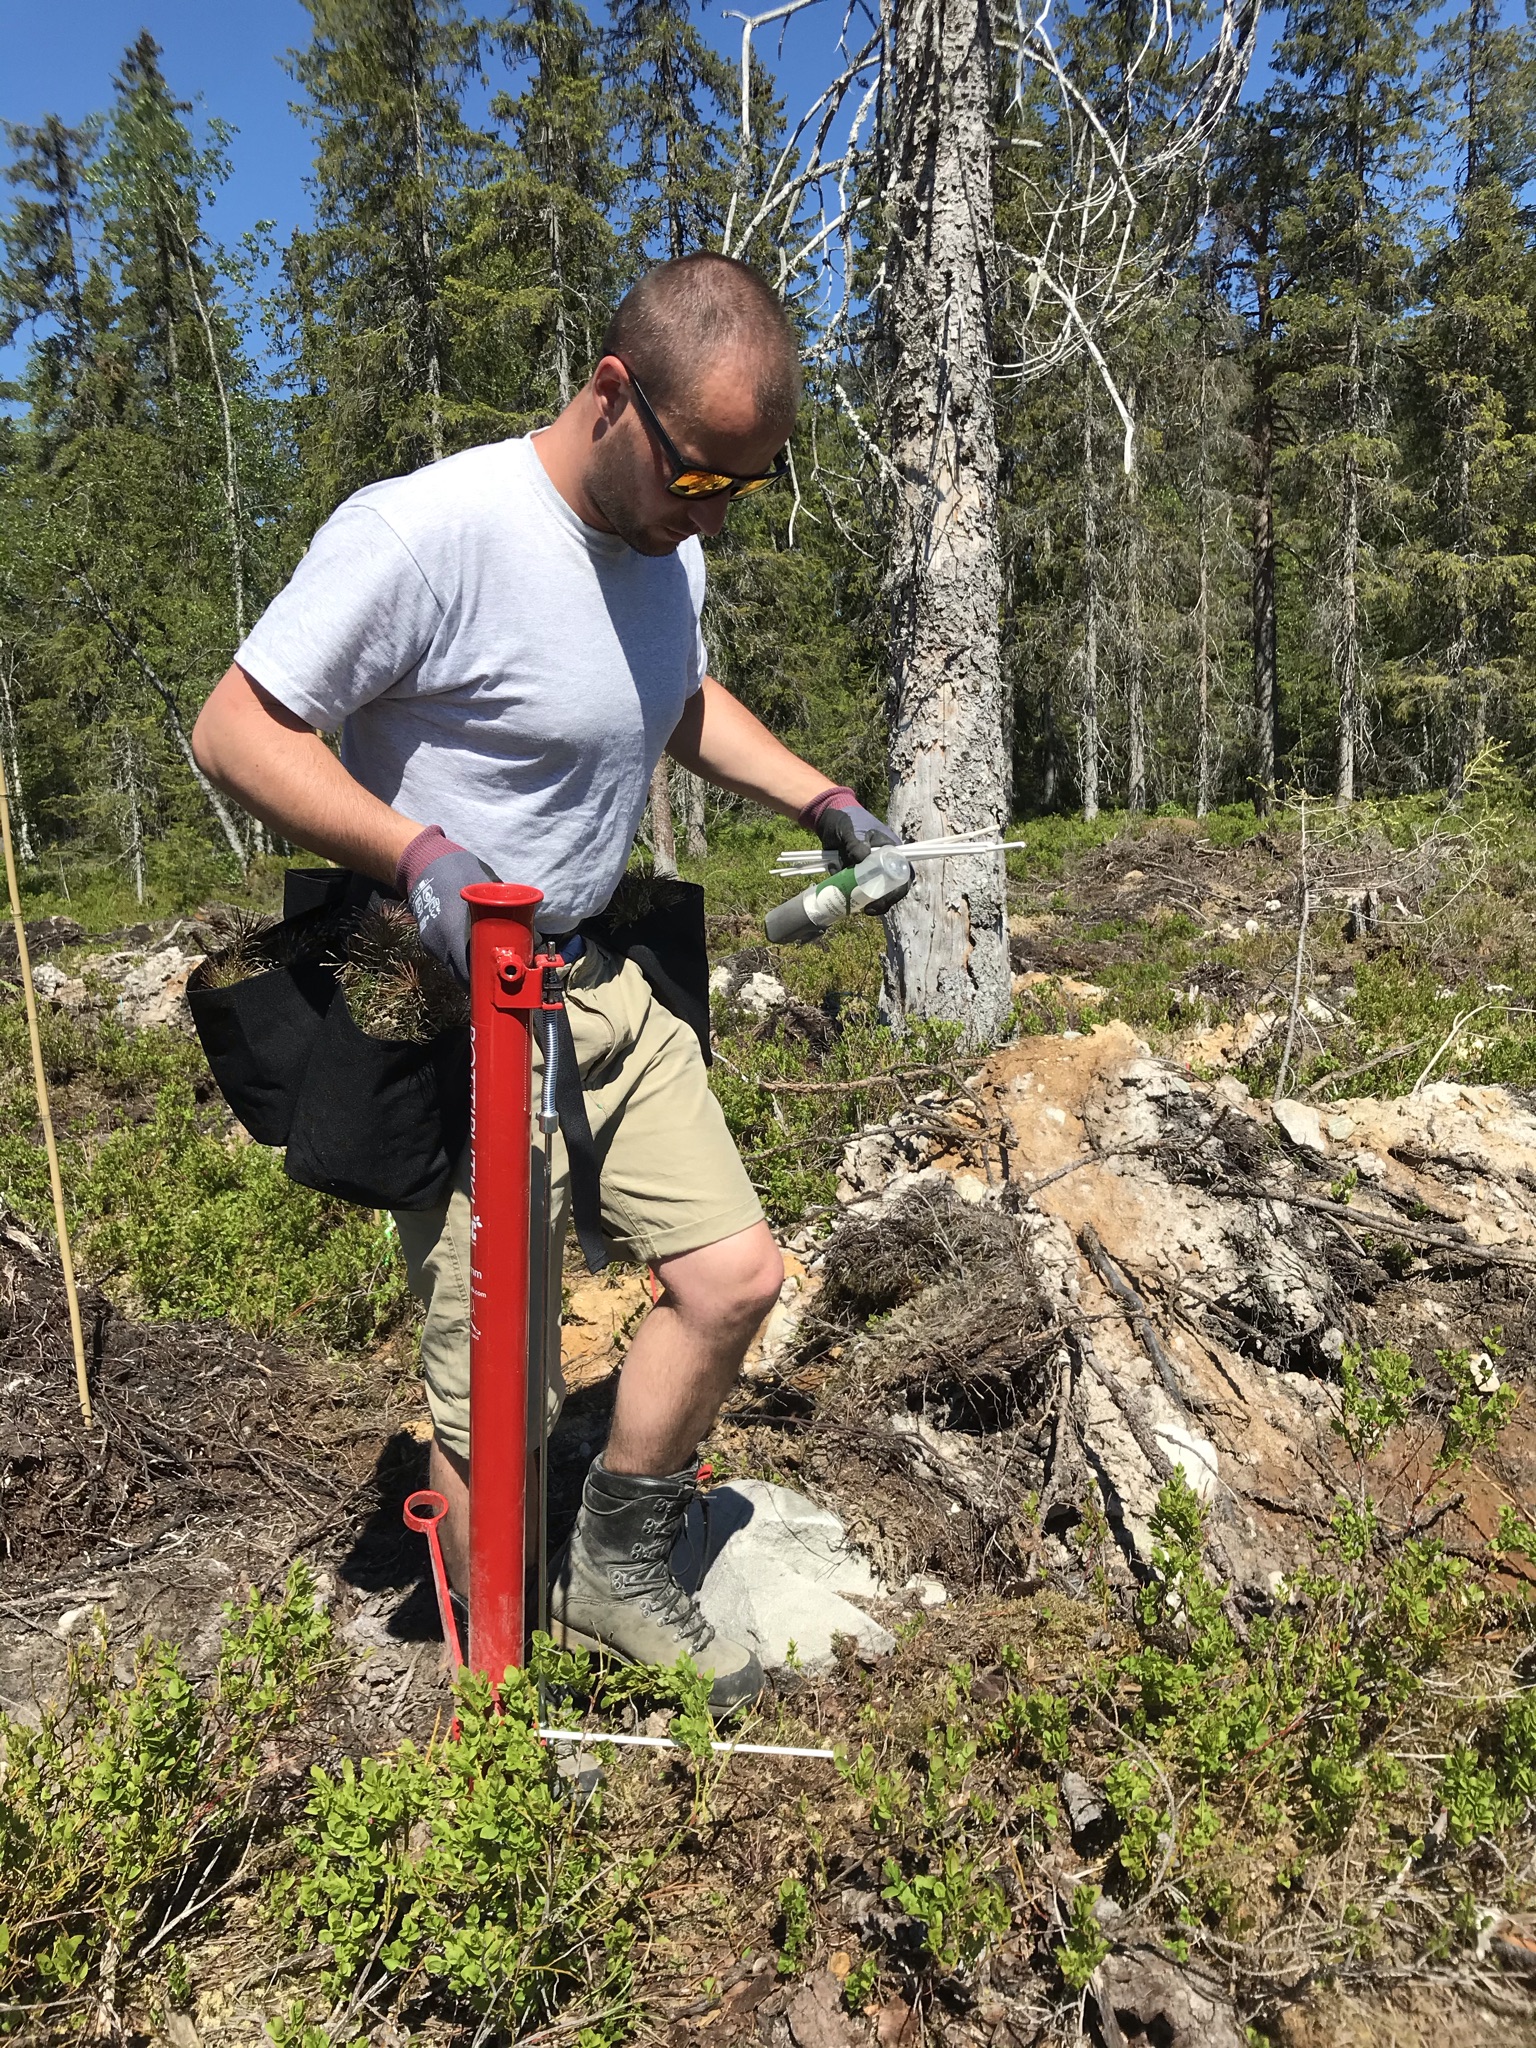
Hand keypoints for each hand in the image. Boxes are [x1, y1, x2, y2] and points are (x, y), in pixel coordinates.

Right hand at [395, 825, 496, 983]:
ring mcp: (431, 942)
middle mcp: (439, 943)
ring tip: (488, 954)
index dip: (486, 981)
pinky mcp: (427, 939)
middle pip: (462, 974)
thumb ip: (509, 915)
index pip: (468, 974)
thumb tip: (535, 940)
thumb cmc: (461, 872)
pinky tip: (471, 941)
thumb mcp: (489, 890)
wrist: (424, 863)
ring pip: (454, 965)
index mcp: (454, 933)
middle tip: (500, 971)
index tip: (503, 983)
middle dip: (481, 975)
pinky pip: (447, 954)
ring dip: (471, 964)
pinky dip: (461, 953)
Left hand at [799, 786, 911, 912]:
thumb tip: (862, 858)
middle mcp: (882, 863)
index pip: (903, 874)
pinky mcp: (853, 876)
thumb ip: (855, 843)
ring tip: (853, 902)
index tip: (885, 898)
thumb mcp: (850, 830)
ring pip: (872, 893)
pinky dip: (847, 893)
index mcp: (889, 850)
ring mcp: (867, 871)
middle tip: (868, 909)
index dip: (898, 890)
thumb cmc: (845, 820)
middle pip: (890, 889)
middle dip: (881, 902)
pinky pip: (853, 890)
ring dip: (863, 900)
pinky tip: (839, 886)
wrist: (827, 820)